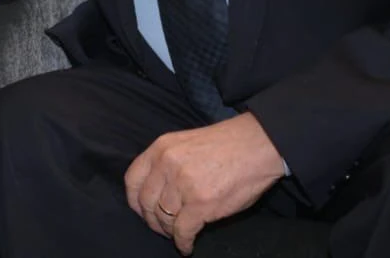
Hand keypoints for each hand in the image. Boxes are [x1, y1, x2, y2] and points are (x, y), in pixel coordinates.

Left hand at [123, 112, 285, 254]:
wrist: (257, 146)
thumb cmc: (226, 145)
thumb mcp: (185, 143)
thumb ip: (167, 162)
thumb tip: (158, 190)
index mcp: (161, 148)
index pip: (132, 179)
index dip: (134, 200)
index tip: (141, 210)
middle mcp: (167, 165)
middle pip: (146, 202)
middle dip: (152, 220)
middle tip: (162, 227)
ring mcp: (183, 184)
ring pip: (163, 218)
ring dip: (169, 231)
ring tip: (177, 234)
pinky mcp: (201, 204)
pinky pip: (182, 231)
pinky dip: (183, 243)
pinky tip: (187, 246)